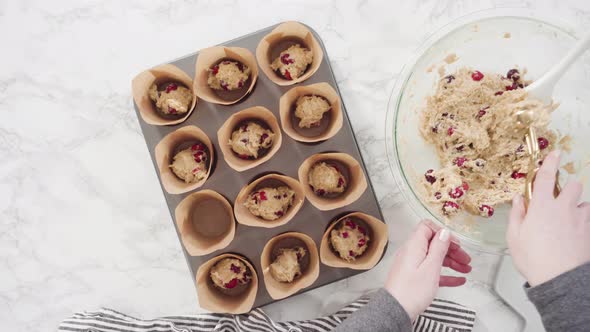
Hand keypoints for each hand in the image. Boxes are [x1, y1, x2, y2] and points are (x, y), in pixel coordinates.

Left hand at [384, 220, 471, 320]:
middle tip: (466, 259)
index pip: (427, 227)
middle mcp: (411, 252)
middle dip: (452, 250)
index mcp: (414, 246)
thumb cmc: (412, 290)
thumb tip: (444, 232)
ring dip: (451, 262)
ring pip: (434, 258)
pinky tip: (458, 280)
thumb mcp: (430, 267)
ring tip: (466, 269)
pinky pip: (431, 271)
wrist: (396, 310)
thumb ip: (438, 248)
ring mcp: (412, 265)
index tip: (456, 244)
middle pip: (434, 244)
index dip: (443, 233)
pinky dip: (445, 274)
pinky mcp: (413, 277)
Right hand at [508, 150, 589, 286]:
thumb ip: (517, 215)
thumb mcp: (514, 237)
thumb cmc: (534, 259)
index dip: (550, 162)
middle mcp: (563, 209)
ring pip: (585, 204)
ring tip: (570, 220)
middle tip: (560, 201)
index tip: (554, 153)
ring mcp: (580, 220)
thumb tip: (519, 199)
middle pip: (574, 186)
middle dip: (568, 189)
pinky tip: (576, 235)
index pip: (547, 177)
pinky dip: (584, 224)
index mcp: (542, 207)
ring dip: (578, 208)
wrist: (560, 279)